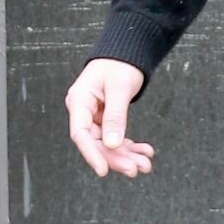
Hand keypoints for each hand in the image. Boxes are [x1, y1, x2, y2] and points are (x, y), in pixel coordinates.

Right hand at [65, 59, 154, 179]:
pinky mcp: (105, 120)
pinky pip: (116, 138)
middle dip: (116, 158)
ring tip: (145, 164)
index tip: (104, 170)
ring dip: (126, 156)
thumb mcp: (119, 88)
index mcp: (79, 101)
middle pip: (96, 143)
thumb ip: (115, 116)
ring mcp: (94, 117)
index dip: (92, 154)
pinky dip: (130, 147)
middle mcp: (83, 111)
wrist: (125, 54)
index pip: (81, 134)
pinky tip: (145, 152)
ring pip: (108, 144)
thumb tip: (112, 144)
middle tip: (135, 169)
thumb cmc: (119, 64)